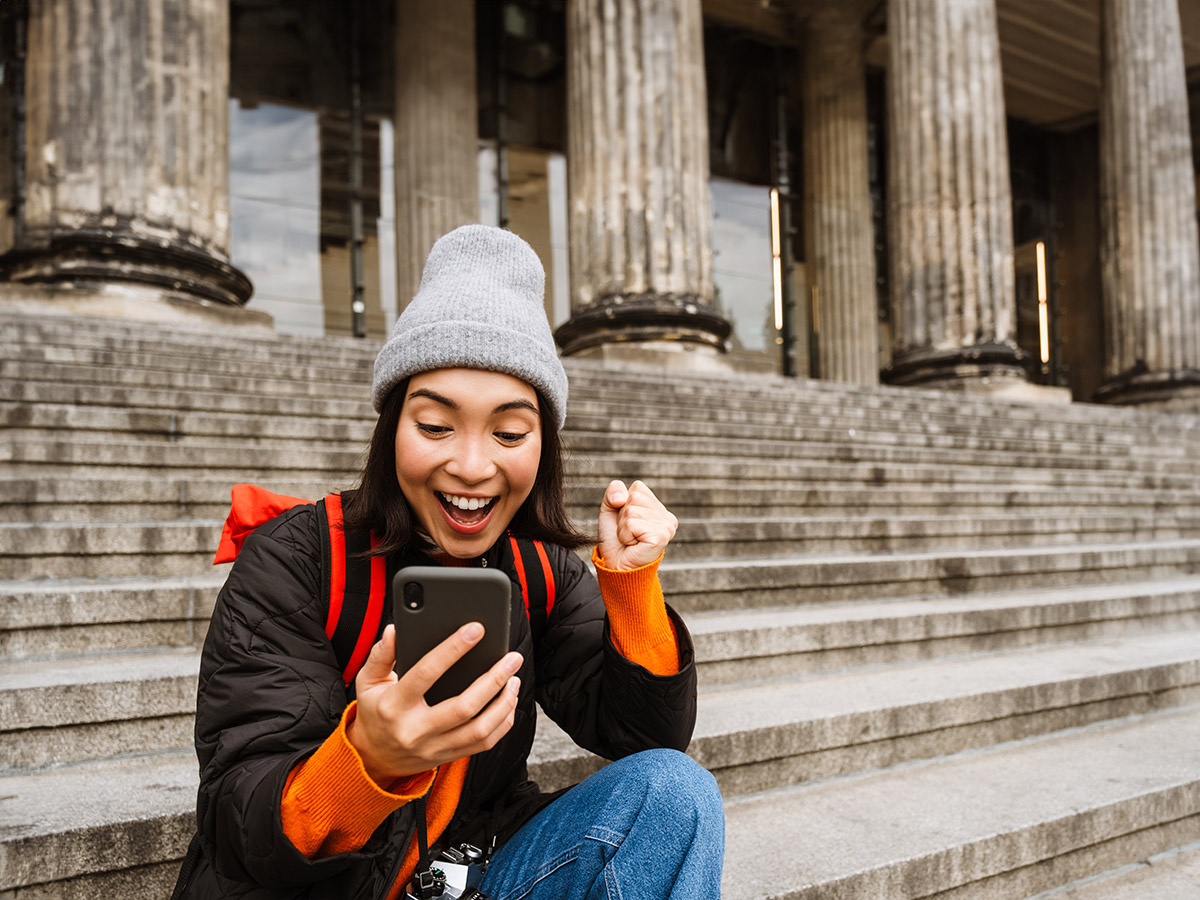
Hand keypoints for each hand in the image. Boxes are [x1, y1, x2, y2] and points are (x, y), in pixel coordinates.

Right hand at [346, 623, 522, 784]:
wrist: (372, 759)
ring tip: (514, 679)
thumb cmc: (375, 712)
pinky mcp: (448, 757)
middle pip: (464, 707)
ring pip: (480, 730)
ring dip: (504, 703)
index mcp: (394, 705)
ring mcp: (434, 747)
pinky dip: (503, 722)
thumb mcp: (368, 681)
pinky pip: (484, 744)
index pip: (426, 673)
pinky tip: (509, 702)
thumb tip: (395, 630)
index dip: (453, 649)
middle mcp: (415, 730)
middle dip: (494, 679)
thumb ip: (381, 654)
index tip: (476, 629)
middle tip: (512, 658)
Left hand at [596, 479, 677, 570]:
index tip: (627, 523)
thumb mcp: (610, 509)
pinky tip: (633, 545)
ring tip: (630, 540)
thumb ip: (614, 491)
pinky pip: (632, 524)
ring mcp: (666, 527)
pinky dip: (625, 535)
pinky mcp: (660, 536)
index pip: (638, 487)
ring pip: (631, 511)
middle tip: (628, 533)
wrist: (616, 567)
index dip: (623, 504)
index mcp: (659, 509)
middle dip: (622, 516)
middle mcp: (667, 517)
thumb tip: (622, 498)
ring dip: (623, 527)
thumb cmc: (615, 540)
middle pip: (634, 497)